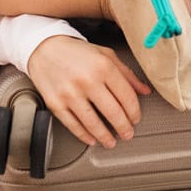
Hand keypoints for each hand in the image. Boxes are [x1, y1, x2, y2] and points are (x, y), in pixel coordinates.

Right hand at [27, 35, 150, 147]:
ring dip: (105, 136)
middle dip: (123, 127)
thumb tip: (145, 91)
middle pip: (113, 112)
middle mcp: (87, 80)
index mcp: (103, 66)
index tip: (136, 119)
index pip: (126, 96)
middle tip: (128, 134)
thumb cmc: (78, 52)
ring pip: (93, 123)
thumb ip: (127, 74)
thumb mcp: (106, 55)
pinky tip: (92, 140)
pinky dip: (84, 136)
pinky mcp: (56, 103)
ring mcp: (70, 93)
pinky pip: (73, 125)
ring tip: (112, 142)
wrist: (45, 48)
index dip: (134, 111)